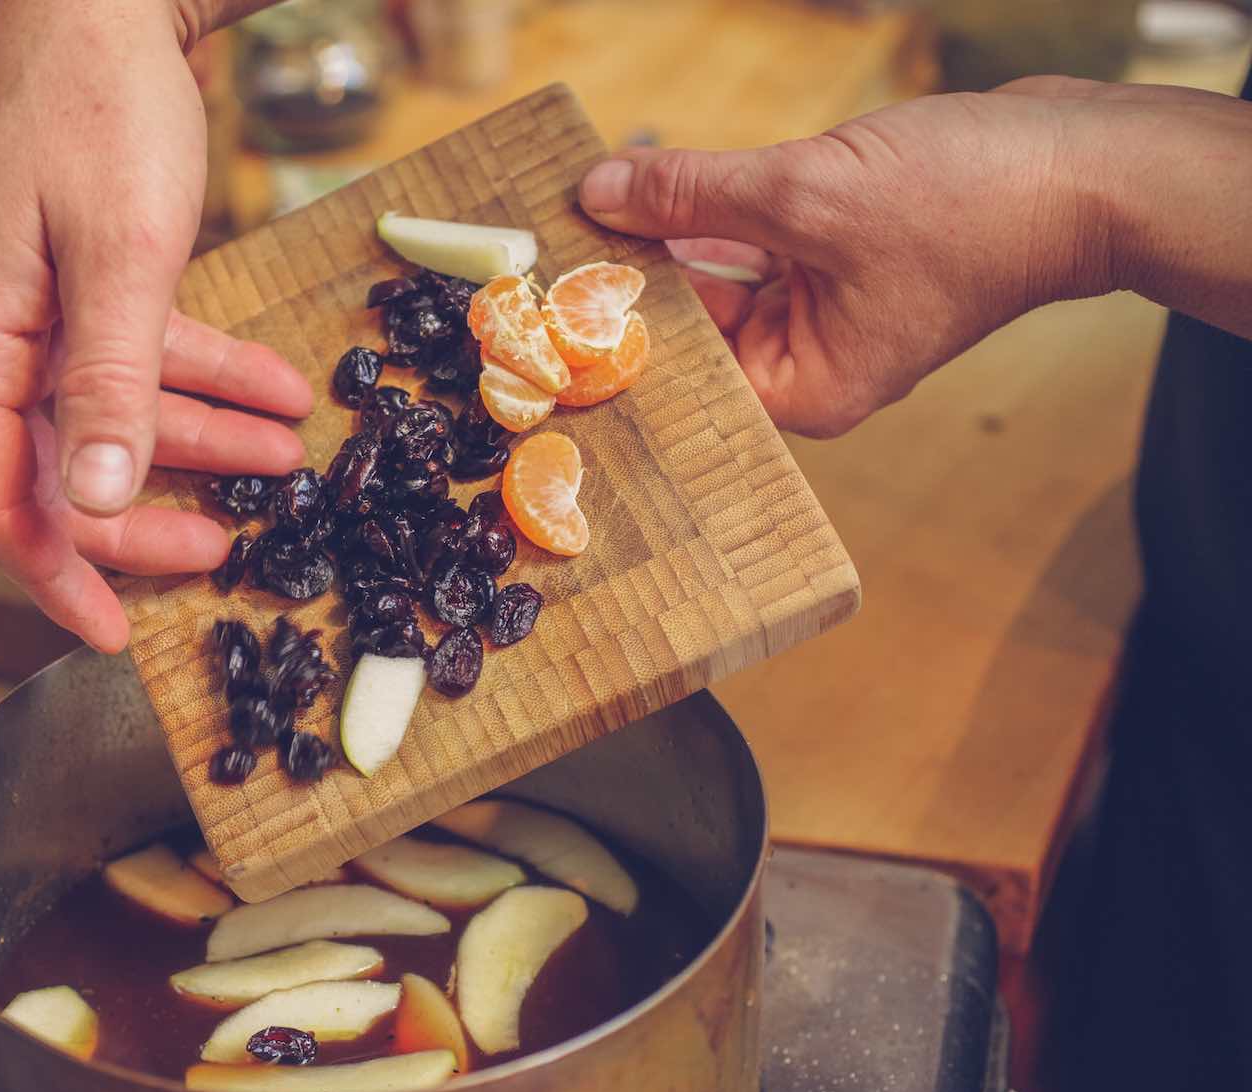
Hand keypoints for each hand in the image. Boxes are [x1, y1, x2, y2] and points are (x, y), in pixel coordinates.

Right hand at [0, 0, 308, 652]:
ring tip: (284, 460)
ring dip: (198, 441)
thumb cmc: (93, 108)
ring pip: (109, 414)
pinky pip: (136, 356)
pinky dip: (203, 377)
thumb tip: (91, 498)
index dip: (54, 574)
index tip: (109, 634)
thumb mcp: (118, 256)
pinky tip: (274, 389)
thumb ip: (108, 383)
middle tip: (222, 546)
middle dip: (144, 514)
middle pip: (57, 468)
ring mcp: (30, 311)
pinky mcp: (76, 283)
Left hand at [580, 77, 1251, 435]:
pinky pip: (754, 243)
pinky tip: (659, 182)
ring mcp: (827, 312)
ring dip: (670, 232)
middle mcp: (811, 364)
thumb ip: (693, 197)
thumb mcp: (806, 195)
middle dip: (635, 272)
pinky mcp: (840, 261)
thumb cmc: (971, 206)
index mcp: (806, 388)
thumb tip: (598, 194)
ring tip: (597, 195)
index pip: (683, 368)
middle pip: (693, 324)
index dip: (615, 324)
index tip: (547, 286)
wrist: (1084, 162)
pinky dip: (716, 213)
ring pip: (718, 276)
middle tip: (556, 229)